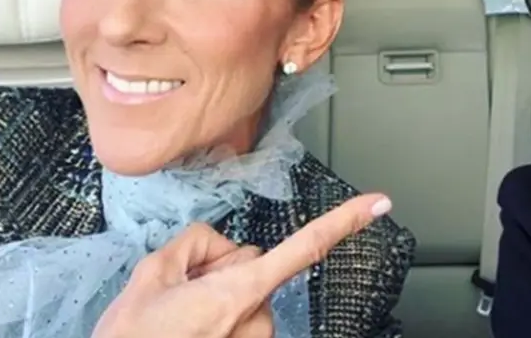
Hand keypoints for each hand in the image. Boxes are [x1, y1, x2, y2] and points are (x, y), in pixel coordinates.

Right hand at [93, 193, 392, 337]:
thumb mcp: (151, 275)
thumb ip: (197, 244)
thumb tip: (220, 248)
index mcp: (238, 294)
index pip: (304, 248)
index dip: (344, 222)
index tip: (379, 205)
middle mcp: (255, 319)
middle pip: (254, 266)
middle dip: (223, 269)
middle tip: (181, 292)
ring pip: (248, 293)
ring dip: (220, 295)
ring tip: (179, 316)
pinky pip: (244, 317)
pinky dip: (222, 317)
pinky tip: (190, 327)